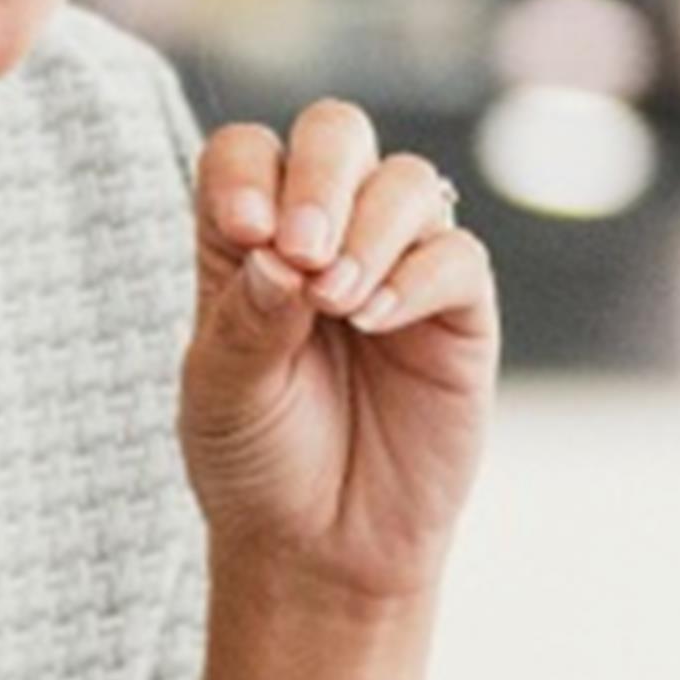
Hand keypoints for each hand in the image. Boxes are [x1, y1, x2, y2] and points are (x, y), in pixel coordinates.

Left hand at [182, 102, 496, 607]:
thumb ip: (246, 320)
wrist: (320, 544)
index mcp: (247, 242)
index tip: (245, 234)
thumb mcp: (221, 394)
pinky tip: (378, 320)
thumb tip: (283, 252)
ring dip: (371, 228)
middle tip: (301, 252)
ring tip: (338, 302)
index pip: (246, 155)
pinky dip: (418, 275)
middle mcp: (325, 235)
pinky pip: (458, 257)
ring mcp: (397, 266)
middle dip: (322, 175)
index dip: (246, 174)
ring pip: (407, 182)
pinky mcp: (457, 313)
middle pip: (335, 134)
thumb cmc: (256, 460)